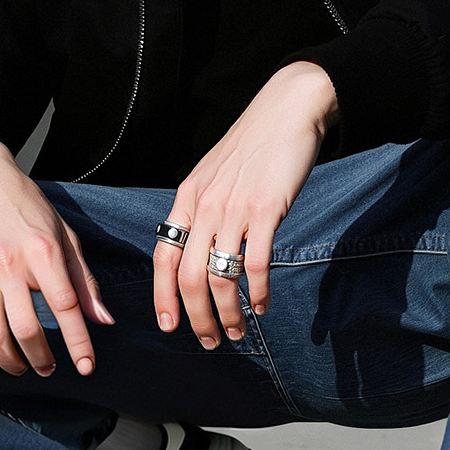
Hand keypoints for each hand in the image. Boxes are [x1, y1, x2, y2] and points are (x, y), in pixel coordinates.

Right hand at [0, 133, 112, 377]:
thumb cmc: (26, 205)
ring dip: (11, 363)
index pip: (66, 305)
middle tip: (50, 369)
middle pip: (27, 329)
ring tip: (23, 369)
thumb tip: (104, 321)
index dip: (78, 342)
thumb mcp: (63, 233)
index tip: (86, 368)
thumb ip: (83, 279)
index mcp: (43, 250)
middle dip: (42, 359)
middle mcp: (10, 265)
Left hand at [154, 62, 337, 348]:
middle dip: (196, 317)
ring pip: (220, 276)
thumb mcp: (214, 173)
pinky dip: (257, 292)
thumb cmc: (254, 144)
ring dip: (227, 312)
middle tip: (210, 340)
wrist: (287, 109)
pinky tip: (262, 306)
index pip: (163, 256)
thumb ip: (203, 207)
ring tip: (237, 331)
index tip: (168, 325)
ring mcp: (234, 208)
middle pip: (189, 276)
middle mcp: (204, 205)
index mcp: (187, 198)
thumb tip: (199, 247)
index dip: (163, 295)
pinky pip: (256, 263)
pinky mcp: (266, 209)